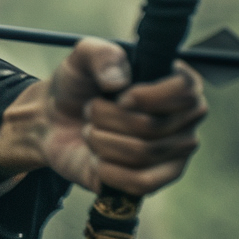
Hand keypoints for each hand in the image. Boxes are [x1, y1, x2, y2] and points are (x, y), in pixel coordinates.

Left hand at [0, 38, 207, 195]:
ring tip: (91, 131)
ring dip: (100, 141)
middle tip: (91, 110)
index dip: (146, 96)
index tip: (119, 95)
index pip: (185, 92)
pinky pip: (141, 183)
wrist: (53, 122)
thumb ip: (101, 55)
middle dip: (106, 117)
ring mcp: (172, 153)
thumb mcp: (82, 57)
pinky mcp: (155, 180)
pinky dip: (109, 170)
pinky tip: (97, 159)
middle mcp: (184, 119)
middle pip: (152, 126)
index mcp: (178, 84)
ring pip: (141, 153)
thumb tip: (119, 82)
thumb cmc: (78, 86)